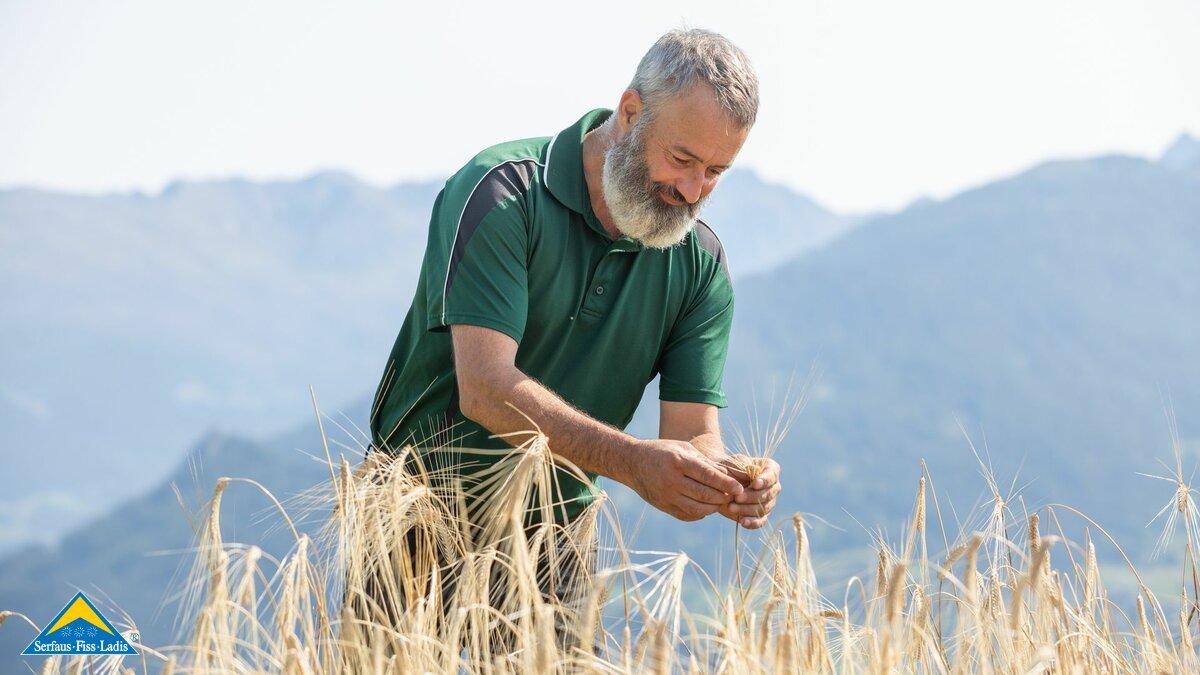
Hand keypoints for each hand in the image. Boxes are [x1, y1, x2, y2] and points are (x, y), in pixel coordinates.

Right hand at [622, 439, 744, 521]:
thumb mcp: (684, 448)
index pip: (709, 476)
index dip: (727, 484)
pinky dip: (700, 513)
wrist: (633, 462)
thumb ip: (706, 463)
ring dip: (713, 507)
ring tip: (719, 501)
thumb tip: (728, 477)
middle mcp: (671, 480)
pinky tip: (705, 506)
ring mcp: (666, 496)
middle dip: (723, 497)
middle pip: (706, 495)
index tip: (739, 488)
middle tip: (732, 495)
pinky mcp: (663, 507)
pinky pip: (688, 515)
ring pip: (698, 509)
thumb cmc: (663, 451)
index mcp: (678, 462)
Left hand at [718, 457, 780, 529]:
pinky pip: (761, 521)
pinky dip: (752, 523)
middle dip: (752, 497)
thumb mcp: (734, 463)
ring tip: (731, 507)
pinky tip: (743, 522)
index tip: (755, 484)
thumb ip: (743, 466)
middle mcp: (773, 486)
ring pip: (763, 508)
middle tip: (737, 497)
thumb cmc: (729, 469)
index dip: (765, 481)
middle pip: (768, 494)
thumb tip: (752, 476)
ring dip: (747, 509)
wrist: (721, 484)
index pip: (771, 475)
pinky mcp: (761, 515)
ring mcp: (769, 502)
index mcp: (770, 469)